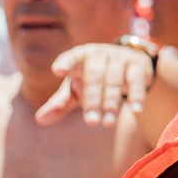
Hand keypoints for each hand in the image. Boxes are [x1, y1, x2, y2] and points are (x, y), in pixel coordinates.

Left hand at [36, 43, 153, 126]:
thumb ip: (60, 103)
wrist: (128, 64)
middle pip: (94, 77)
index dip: (65, 62)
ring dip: (112, 103)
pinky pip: (136, 81)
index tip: (58, 71)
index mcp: (80, 57)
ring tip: (108, 124)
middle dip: (93, 100)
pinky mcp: (138, 64)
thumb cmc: (93, 79)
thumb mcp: (76, 90)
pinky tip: (137, 111)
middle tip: (91, 122)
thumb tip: (39, 120)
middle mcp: (99, 54)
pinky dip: (137, 95)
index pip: (71, 57)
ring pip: (114, 80)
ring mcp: (120, 57)